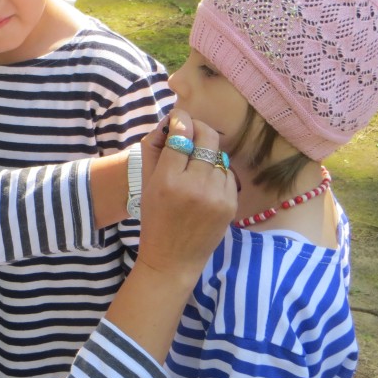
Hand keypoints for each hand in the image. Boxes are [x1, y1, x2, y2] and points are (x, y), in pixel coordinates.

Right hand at [106, 109, 236, 361]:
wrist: (173, 259)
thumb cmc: (154, 219)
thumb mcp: (147, 184)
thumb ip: (157, 150)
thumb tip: (173, 122)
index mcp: (168, 180)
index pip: (181, 134)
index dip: (180, 120)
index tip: (178, 117)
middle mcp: (195, 186)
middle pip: (207, 137)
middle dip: (199, 128)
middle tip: (191, 132)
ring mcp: (217, 195)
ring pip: (219, 153)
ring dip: (207, 151)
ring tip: (196, 161)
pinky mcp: (231, 204)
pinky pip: (228, 173)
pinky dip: (217, 171)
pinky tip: (206, 181)